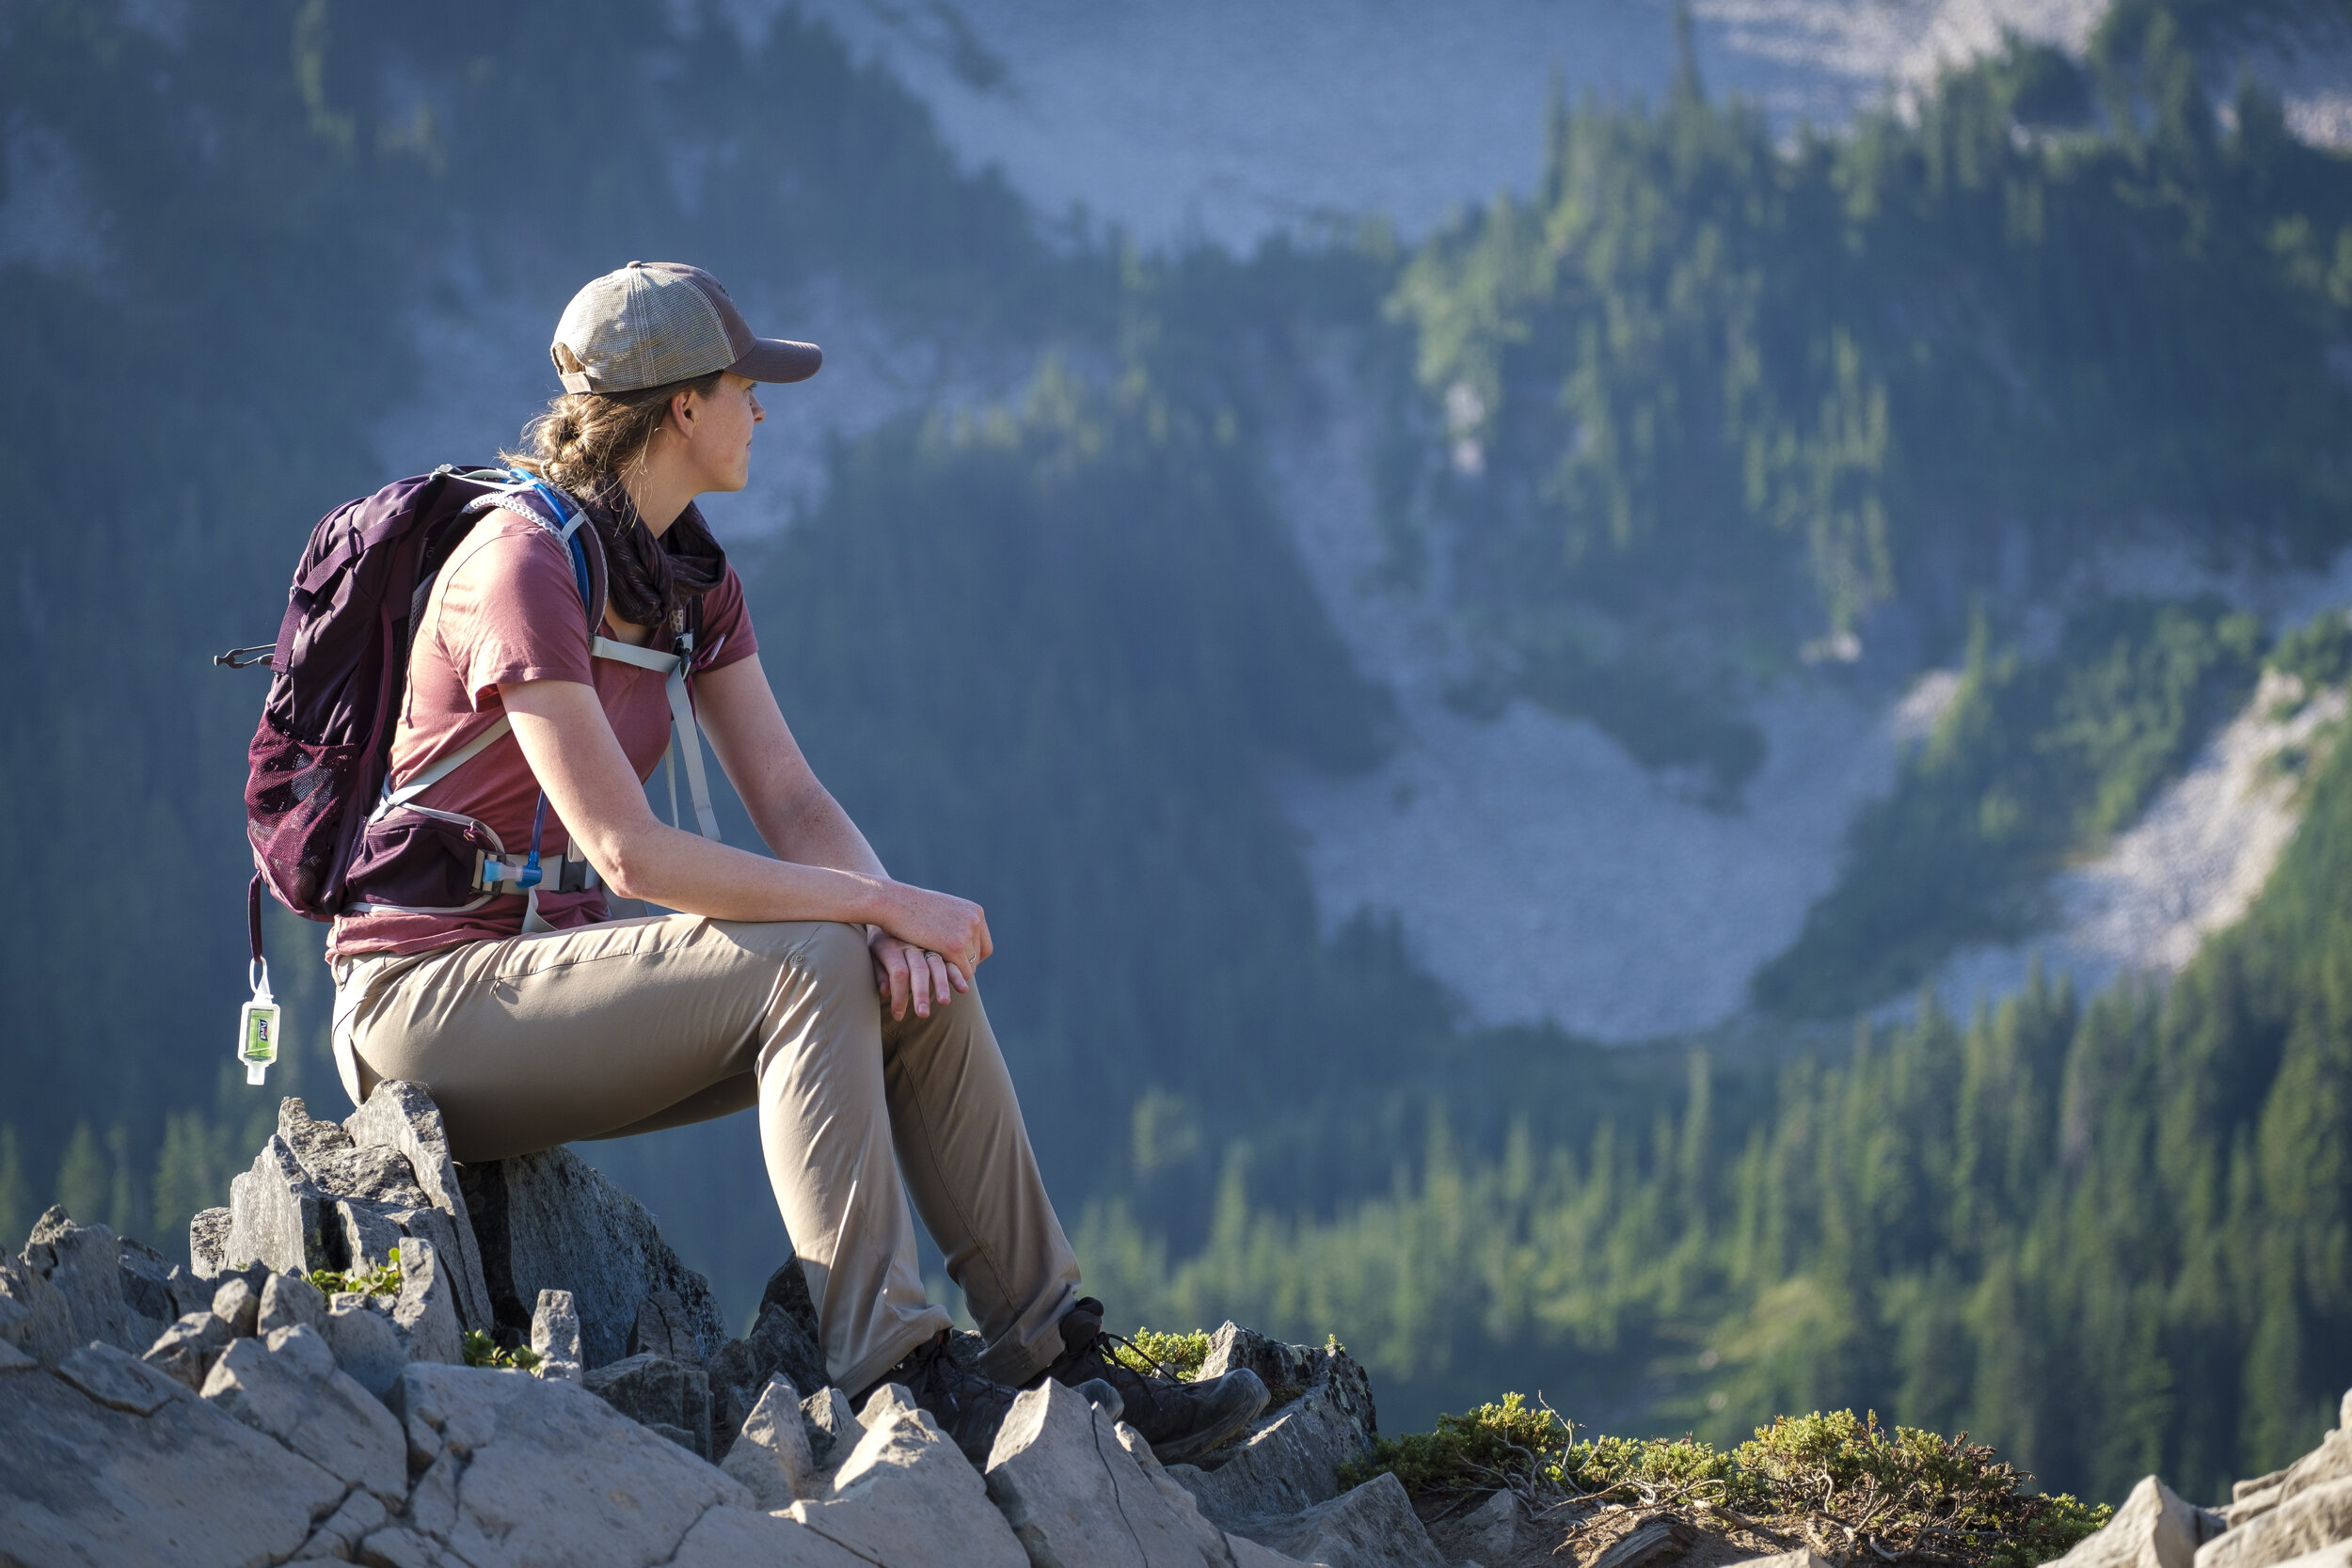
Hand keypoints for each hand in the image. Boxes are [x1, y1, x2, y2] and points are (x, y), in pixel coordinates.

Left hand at [869, 931, 968, 1020]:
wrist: (897, 901)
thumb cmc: (884, 933)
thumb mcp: (874, 950)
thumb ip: (880, 971)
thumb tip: (885, 991)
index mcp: (892, 945)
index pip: (898, 973)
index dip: (899, 996)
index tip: (897, 1015)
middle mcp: (912, 940)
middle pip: (919, 970)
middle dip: (921, 995)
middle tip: (922, 1015)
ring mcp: (930, 937)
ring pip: (940, 963)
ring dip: (944, 985)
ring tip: (944, 1002)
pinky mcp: (945, 936)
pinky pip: (955, 956)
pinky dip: (958, 972)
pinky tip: (962, 988)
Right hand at [870, 882, 991, 978]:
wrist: (893, 901)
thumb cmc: (909, 905)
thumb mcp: (939, 908)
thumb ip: (954, 921)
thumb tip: (962, 937)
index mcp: (975, 911)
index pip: (984, 946)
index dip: (971, 959)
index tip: (957, 966)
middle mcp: (975, 921)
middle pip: (977, 958)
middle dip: (961, 966)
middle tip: (943, 972)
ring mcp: (966, 933)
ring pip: (969, 967)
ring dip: (953, 973)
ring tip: (936, 973)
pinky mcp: (954, 946)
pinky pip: (962, 972)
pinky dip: (950, 978)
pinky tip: (933, 974)